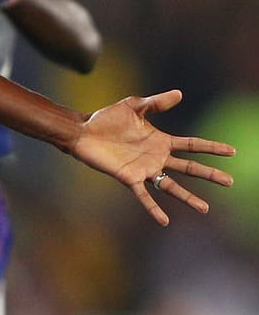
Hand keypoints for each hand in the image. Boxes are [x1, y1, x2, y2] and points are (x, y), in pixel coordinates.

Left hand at [71, 90, 234, 224]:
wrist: (83, 132)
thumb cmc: (106, 119)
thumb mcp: (133, 106)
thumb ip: (156, 103)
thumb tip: (179, 94)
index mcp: (161, 140)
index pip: (192, 145)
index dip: (211, 148)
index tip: (232, 151)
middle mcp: (156, 157)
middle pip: (189, 167)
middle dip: (209, 174)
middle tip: (230, 181)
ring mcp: (144, 169)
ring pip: (171, 186)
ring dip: (188, 197)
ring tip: (205, 209)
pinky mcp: (129, 178)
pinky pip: (144, 196)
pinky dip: (154, 208)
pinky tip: (164, 220)